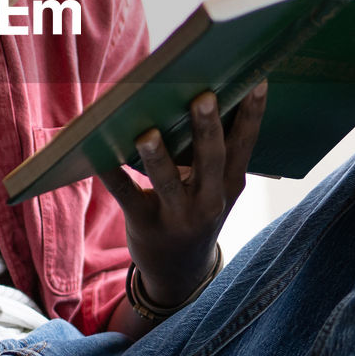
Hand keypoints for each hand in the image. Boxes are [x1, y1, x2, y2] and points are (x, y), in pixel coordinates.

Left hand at [98, 83, 267, 306]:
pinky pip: (127, 195)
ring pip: (168, 183)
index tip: (256, 81)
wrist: (178, 274)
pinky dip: (112, 174)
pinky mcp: (146, 224)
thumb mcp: (215, 190)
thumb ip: (213, 155)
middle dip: (208, 129)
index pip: (245, 145)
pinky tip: (98, 155)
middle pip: (211, 160)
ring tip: (147, 133)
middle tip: (204, 96)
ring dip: (157, 157)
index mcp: (230, 185)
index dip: (252, 114)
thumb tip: (199, 97)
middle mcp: (209, 201)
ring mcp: (178, 216)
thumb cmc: (196, 212)